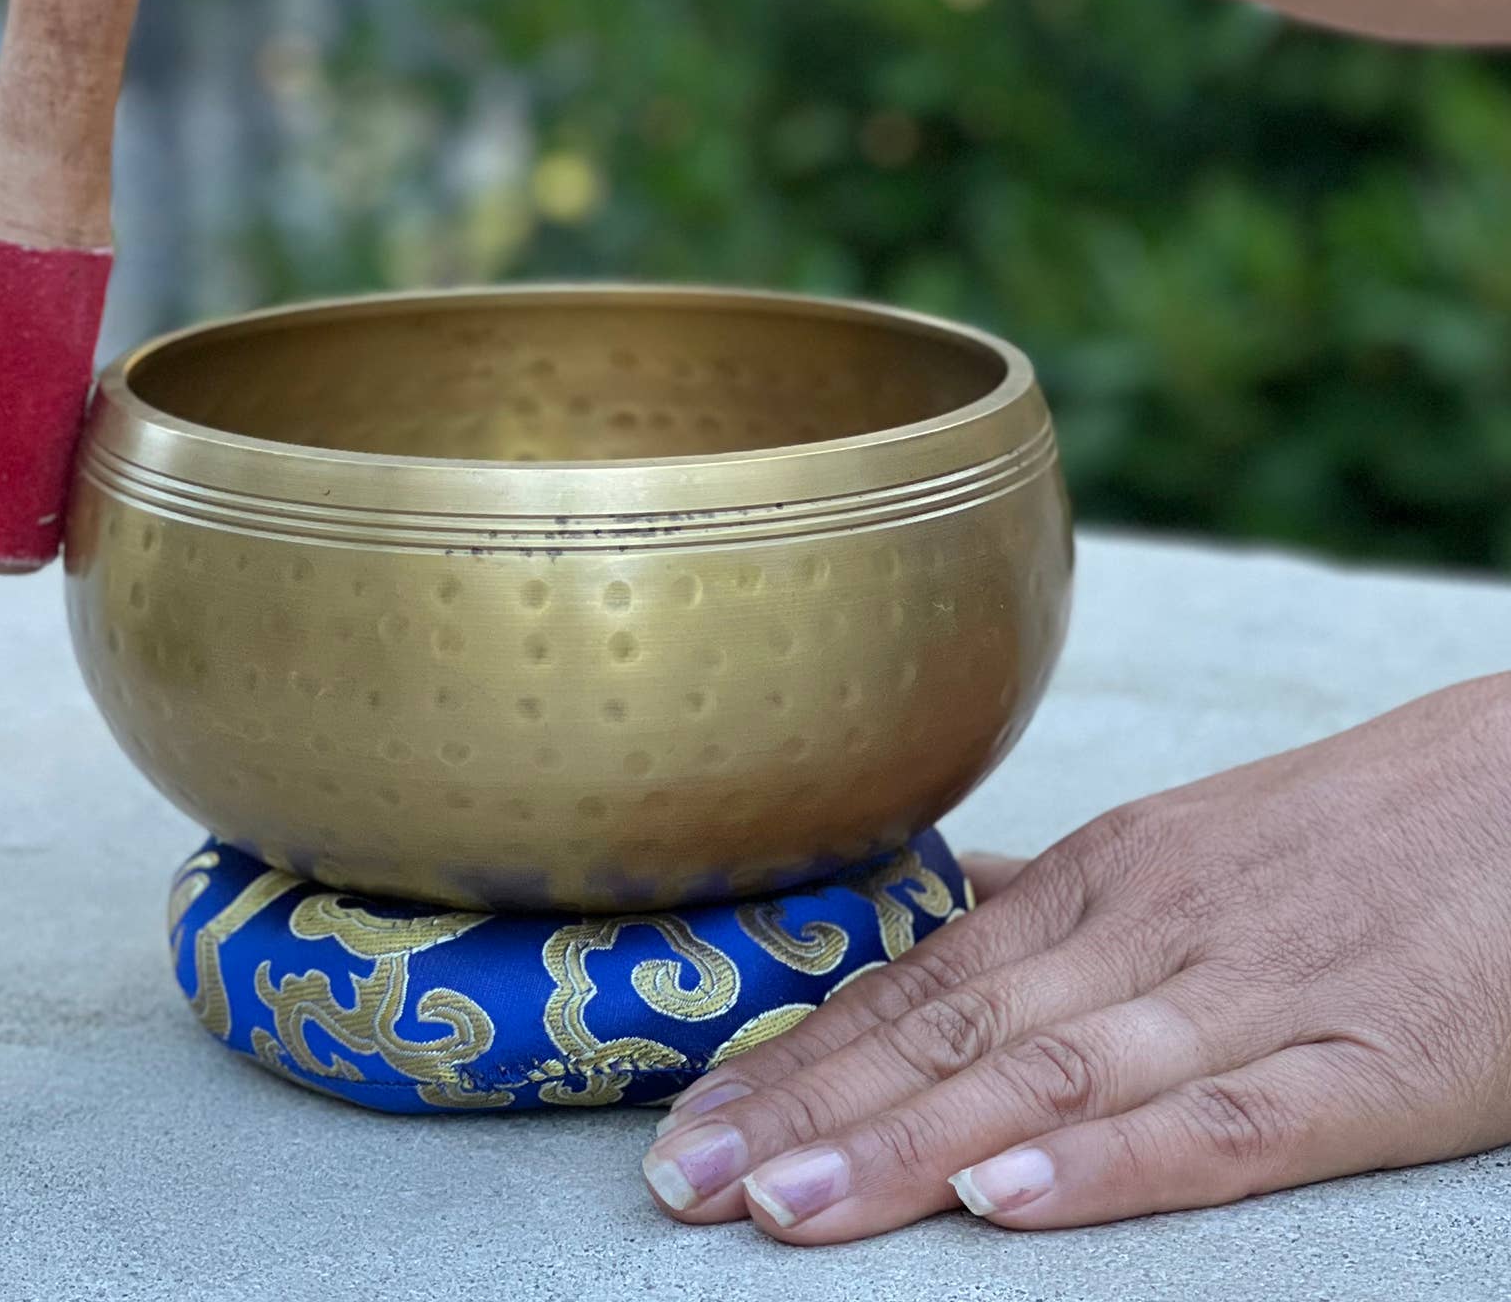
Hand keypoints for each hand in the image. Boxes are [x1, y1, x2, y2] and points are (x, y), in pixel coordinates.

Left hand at [641, 675, 1510, 1242]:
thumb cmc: (1349, 834)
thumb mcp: (1184, 850)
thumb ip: (1057, 904)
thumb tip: (935, 919)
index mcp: (1101, 886)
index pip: (916, 984)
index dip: (797, 1059)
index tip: (688, 1118)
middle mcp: (1145, 935)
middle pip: (948, 1036)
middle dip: (807, 1115)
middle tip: (682, 1184)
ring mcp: (1247, 1001)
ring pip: (1047, 1082)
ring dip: (907, 1147)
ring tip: (788, 1210)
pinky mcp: (1362, 1071)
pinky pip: (1220, 1129)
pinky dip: (1109, 1166)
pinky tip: (1010, 1202)